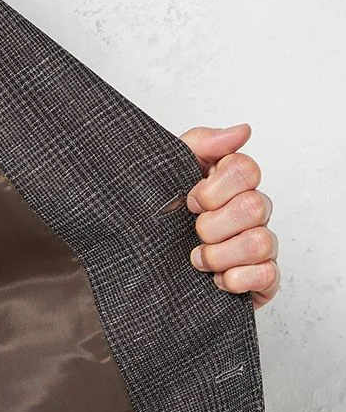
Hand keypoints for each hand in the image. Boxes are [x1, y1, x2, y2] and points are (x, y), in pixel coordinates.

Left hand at [178, 124, 279, 309]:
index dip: (215, 188)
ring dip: (220, 255)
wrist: (144, 269)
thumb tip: (241, 132)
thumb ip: (201, 145)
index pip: (246, 170)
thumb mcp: (168, 175)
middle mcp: (251, 213)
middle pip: (253, 206)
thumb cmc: (162, 222)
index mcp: (232, 187)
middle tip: (193, 234)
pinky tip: (216, 279)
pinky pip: (266, 275)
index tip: (191, 201)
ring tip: (198, 260)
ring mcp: (260, 246)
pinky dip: (236, 279)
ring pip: (259, 242)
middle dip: (213, 225)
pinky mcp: (262, 279)